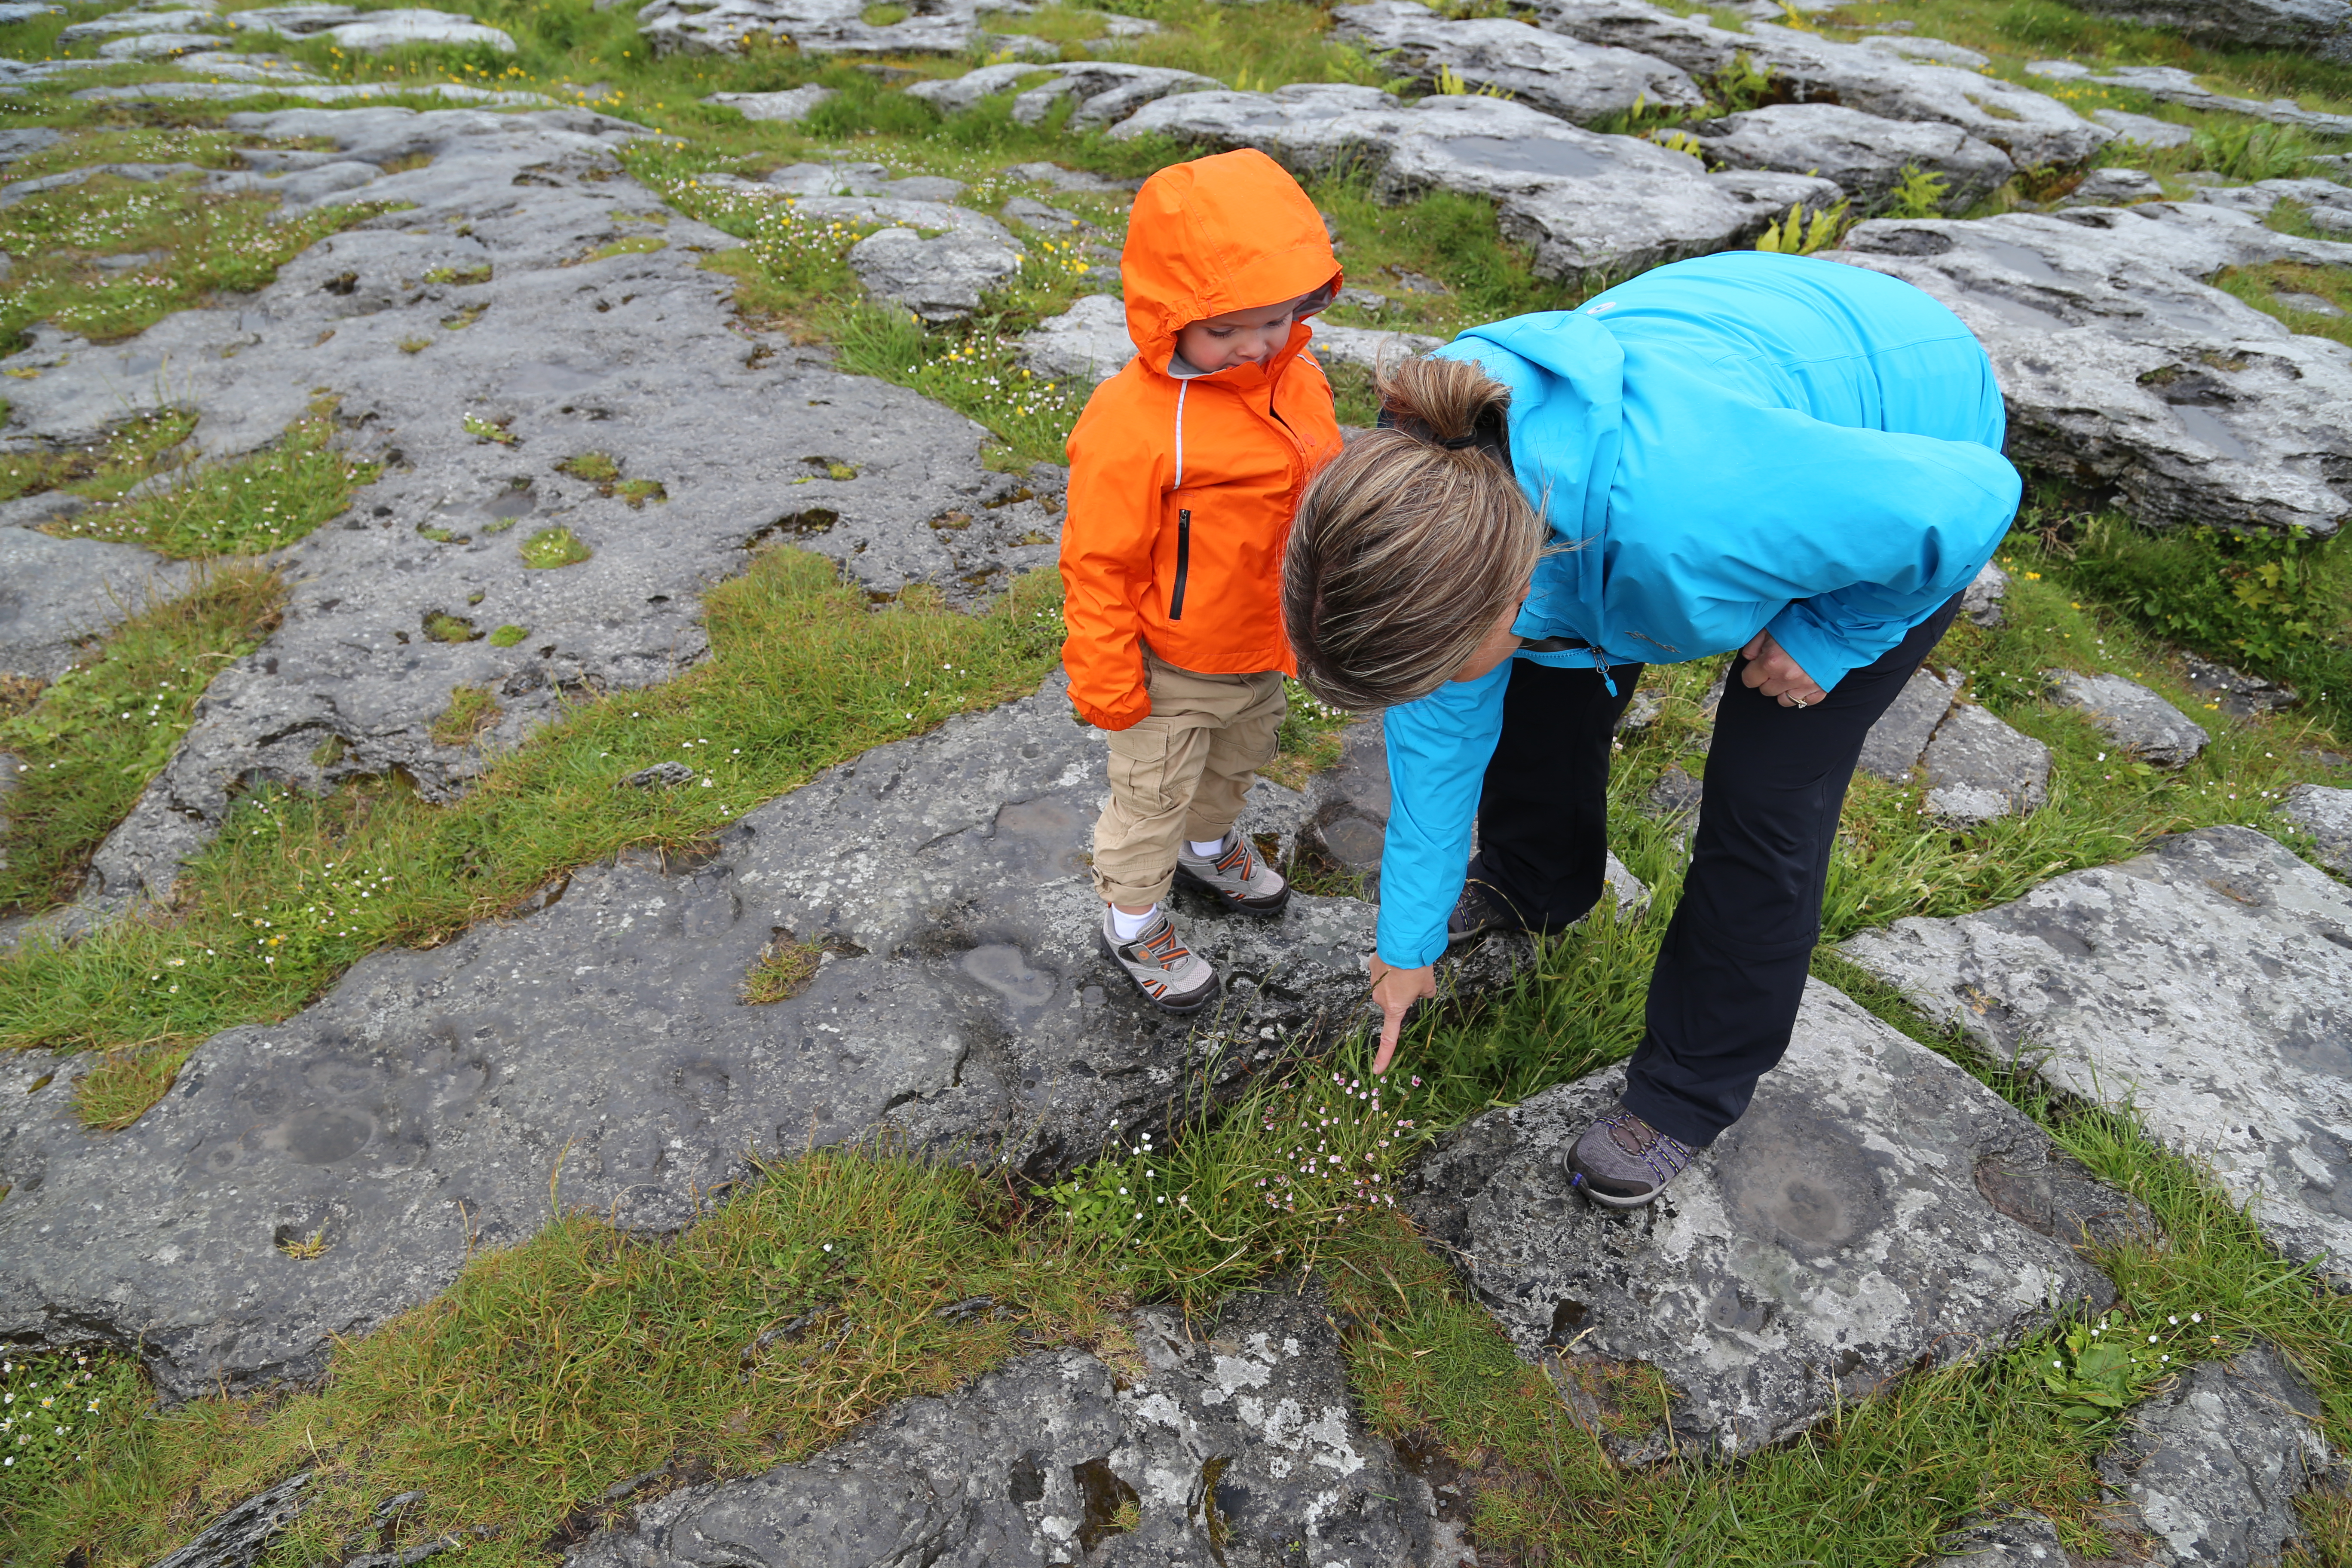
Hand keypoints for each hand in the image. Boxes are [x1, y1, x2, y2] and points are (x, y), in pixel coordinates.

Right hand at [1367, 956, 1435, 1074]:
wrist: (1404, 943)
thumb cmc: (1417, 968)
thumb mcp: (1429, 986)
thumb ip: (1425, 994)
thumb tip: (1422, 992)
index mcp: (1394, 1008)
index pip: (1389, 1038)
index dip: (1384, 1056)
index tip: (1377, 1070)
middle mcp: (1380, 998)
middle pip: (1393, 1002)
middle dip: (1403, 995)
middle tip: (1416, 981)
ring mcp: (1374, 981)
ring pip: (1388, 985)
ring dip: (1397, 980)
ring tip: (1409, 966)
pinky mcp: (1372, 966)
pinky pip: (1383, 971)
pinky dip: (1391, 968)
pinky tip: (1399, 958)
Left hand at [1738, 630, 1828, 708]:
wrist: (1834, 625)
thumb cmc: (1801, 623)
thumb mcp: (1771, 627)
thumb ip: (1753, 645)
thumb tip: (1749, 659)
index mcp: (1771, 661)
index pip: (1749, 680)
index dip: (1752, 672)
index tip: (1758, 666)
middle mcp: (1786, 677)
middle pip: (1765, 690)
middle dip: (1767, 679)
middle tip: (1776, 666)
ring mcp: (1804, 685)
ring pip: (1783, 701)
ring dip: (1783, 689)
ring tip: (1789, 675)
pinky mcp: (1820, 689)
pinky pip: (1805, 702)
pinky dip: (1802, 694)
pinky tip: (1803, 682)